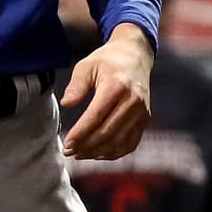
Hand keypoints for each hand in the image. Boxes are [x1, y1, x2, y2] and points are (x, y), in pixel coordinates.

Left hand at [61, 24, 152, 160]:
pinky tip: (98, 153)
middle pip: (107, 132)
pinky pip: (130, 144)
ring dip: (97, 152)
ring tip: (79, 154)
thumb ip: (76, 85)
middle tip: (69, 151)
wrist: (135, 56)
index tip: (67, 143)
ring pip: (118, 142)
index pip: (96, 116)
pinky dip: (113, 153)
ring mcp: (141, 112)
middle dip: (86, 146)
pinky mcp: (144, 120)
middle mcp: (132, 101)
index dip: (81, 133)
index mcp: (117, 85)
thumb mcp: (87, 65)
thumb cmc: (108, 61)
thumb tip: (66, 103)